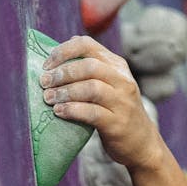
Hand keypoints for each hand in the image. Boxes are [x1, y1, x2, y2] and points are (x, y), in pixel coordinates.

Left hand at [40, 35, 164, 171]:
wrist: (142, 143)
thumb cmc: (117, 111)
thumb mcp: (110, 84)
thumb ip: (92, 66)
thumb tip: (68, 42)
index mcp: (117, 66)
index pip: (88, 45)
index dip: (64, 51)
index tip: (47, 64)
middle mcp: (122, 80)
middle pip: (89, 66)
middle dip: (62, 73)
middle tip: (45, 82)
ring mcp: (122, 102)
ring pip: (91, 88)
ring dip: (65, 92)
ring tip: (49, 98)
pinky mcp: (118, 123)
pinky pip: (92, 113)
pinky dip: (72, 110)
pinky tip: (59, 112)